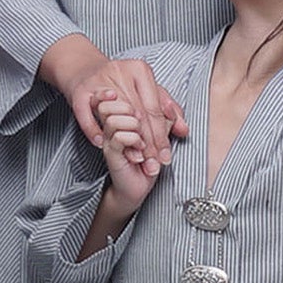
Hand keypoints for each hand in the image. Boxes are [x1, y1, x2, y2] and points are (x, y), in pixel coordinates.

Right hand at [42, 36, 187, 171]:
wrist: (85, 68)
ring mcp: (98, 81)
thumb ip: (168, 109)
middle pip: (138, 116)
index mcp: (140, 70)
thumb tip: (183, 129)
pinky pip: (87, 116)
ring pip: (116, 118)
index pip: (154, 109)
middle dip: (147, 143)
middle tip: (154, 163)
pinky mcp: (80, 92)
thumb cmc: (122, 82)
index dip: (160, 135)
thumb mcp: (148, 91)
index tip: (165, 155)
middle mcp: (120, 72)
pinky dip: (93, 131)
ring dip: (125, 140)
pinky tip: (101, 143)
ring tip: (136, 157)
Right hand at [95, 92, 162, 211]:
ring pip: (115, 118)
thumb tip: (173, 109)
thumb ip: (168, 118)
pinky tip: (139, 152)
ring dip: (134, 127)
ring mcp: (108, 136)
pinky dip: (134, 141)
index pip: (130, 96)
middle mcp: (112, 122)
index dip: (142, 101)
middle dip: (140, 114)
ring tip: (142, 141)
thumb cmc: (149, 159)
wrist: (137, 186)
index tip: (152, 112)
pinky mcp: (109, 150)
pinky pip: (118, 136)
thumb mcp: (162, 133)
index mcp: (123, 114)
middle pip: (119, 102)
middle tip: (146, 129)